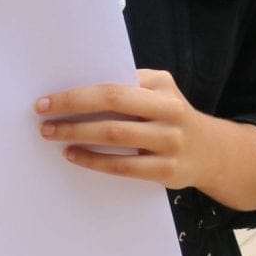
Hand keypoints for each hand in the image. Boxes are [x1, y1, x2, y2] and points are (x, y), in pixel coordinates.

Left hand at [34, 69, 216, 190]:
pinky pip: (123, 166)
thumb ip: (129, 86)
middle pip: (114, 105)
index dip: (78, 93)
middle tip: (43, 117)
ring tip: (53, 135)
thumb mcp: (160, 92)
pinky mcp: (167, 170)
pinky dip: (94, 161)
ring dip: (78, 135)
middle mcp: (169, 111)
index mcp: (162, 87)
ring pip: (115, 136)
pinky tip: (73, 155)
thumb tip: (78, 87)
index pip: (114, 85)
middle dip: (73, 110)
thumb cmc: (171, 117)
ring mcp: (170, 142)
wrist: (212, 152)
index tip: (47, 100)